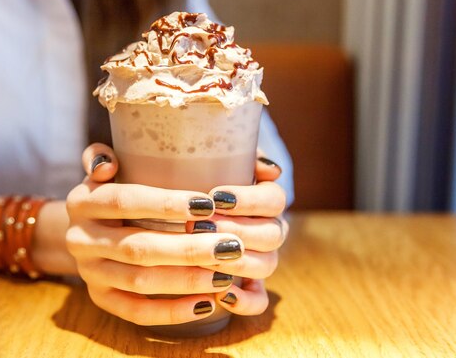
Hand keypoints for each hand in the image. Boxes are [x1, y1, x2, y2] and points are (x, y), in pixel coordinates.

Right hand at [66, 143, 244, 325]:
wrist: (87, 228)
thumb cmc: (113, 191)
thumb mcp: (105, 168)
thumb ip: (104, 156)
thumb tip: (108, 162)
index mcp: (82, 201)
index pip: (124, 201)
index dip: (165, 204)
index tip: (208, 205)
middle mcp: (80, 239)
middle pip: (137, 247)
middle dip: (188, 249)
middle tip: (230, 246)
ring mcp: (88, 272)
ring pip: (138, 282)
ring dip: (186, 280)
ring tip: (225, 275)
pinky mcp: (100, 298)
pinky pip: (135, 312)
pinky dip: (171, 312)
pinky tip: (206, 303)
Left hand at [202, 152, 287, 315]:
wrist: (181, 211)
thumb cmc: (197, 180)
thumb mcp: (215, 160)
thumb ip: (242, 154)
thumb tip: (270, 169)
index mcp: (267, 201)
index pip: (274, 199)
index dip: (249, 200)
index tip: (215, 197)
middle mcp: (269, 230)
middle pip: (272, 234)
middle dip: (236, 230)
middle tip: (200, 226)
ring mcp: (261, 259)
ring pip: (267, 265)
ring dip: (238, 262)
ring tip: (205, 256)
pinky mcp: (247, 286)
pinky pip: (259, 300)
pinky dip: (245, 301)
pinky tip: (222, 295)